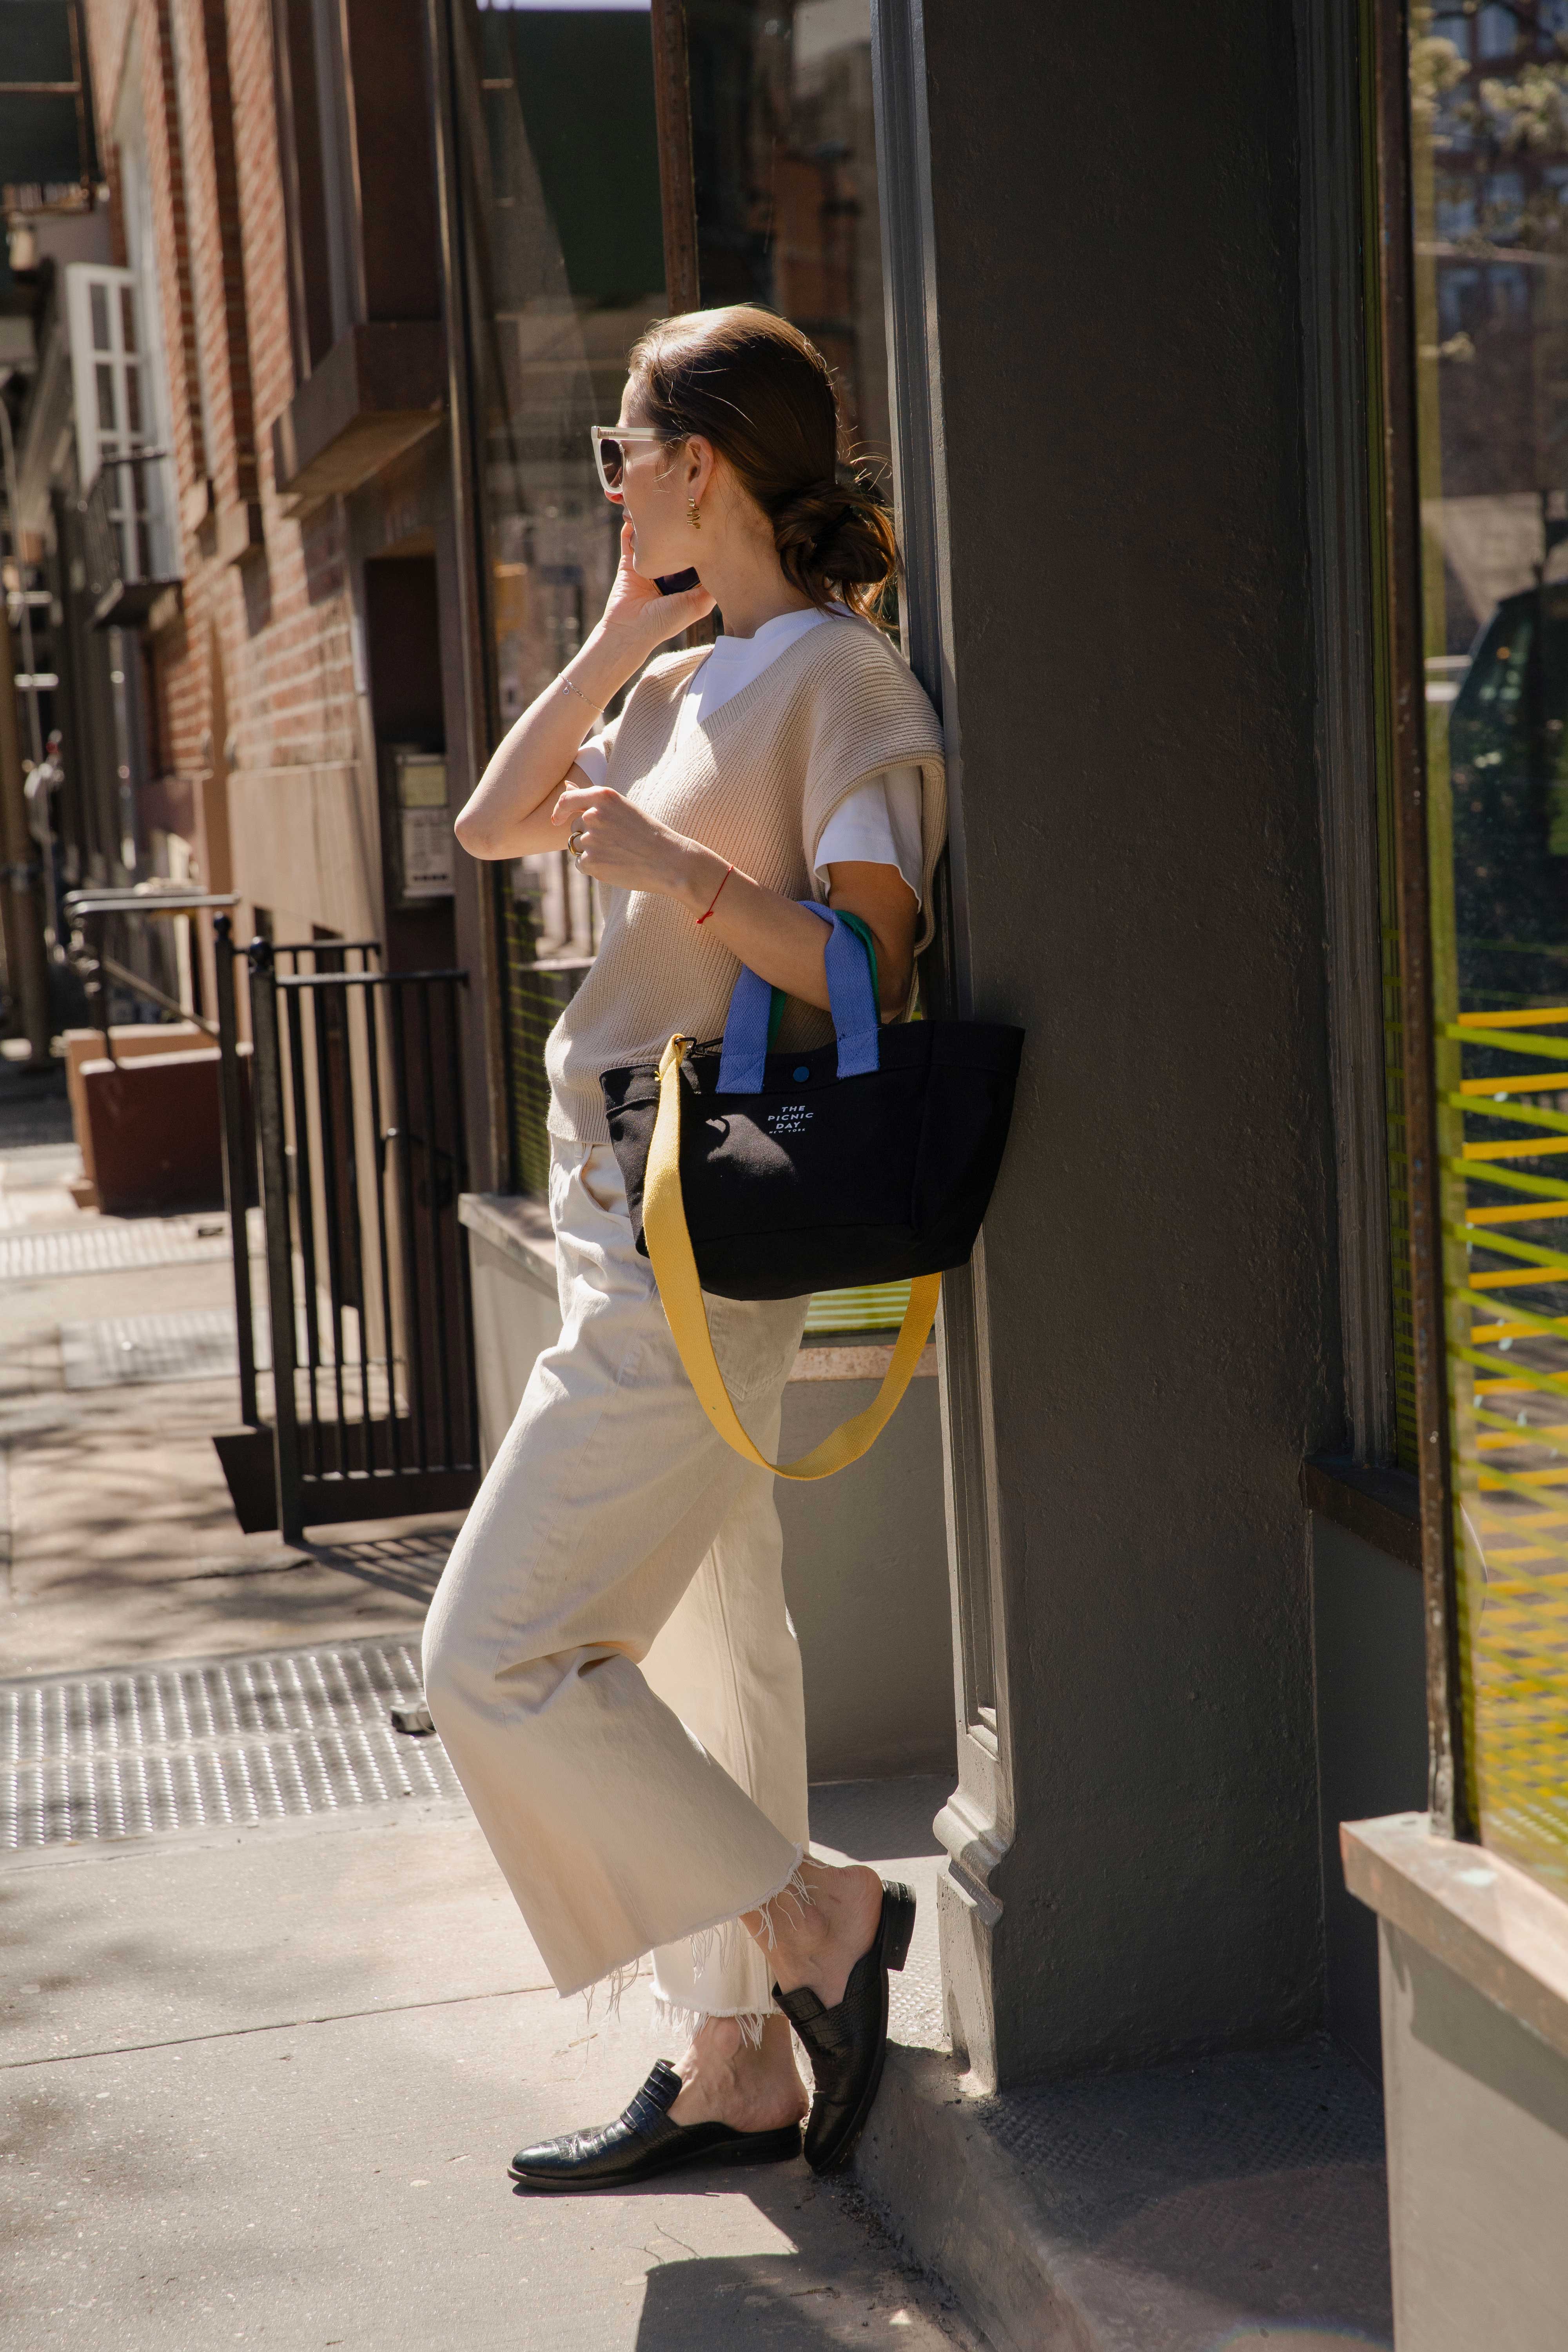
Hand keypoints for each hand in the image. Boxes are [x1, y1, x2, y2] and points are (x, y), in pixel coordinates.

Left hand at [551, 779, 706, 902]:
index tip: (556, 820)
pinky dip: (594, 867)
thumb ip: (591, 799)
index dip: (559, 811)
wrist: (668, 861)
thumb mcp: (622, 808)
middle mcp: (592, 814)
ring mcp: (590, 838)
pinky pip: (581, 864)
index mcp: (603, 796)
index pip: (567, 800)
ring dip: (593, 852)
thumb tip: (566, 786)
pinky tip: (615, 866)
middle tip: (617, 843)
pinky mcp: (590, 861)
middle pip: (576, 828)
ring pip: (578, 847)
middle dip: (589, 835)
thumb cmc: (648, 833)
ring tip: (619, 854)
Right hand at [600, 518, 714, 655]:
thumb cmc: (664, 622)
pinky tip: (639, 513)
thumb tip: (728, 567)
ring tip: (663, 505)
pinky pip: (629, 541)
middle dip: (680, 531)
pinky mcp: (628, 564)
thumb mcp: (697, 606)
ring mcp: (648, 568)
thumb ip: (711, 589)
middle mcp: (667, 574)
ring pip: (653, 541)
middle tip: (688, 510)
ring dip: (656, 525)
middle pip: (675, 546)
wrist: (630, 631)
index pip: (696, 559)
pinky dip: (631, 528)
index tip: (710, 526)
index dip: (702, 544)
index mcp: (684, 585)